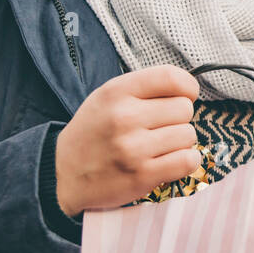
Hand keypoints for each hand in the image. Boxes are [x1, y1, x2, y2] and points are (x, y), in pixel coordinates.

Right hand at [55, 65, 201, 216]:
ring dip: (180, 142)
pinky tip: (171, 161)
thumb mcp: (107, 97)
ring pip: (188, 135)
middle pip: (184, 109)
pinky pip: (188, 161)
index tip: (184, 96)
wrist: (64, 174)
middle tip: (160, 128)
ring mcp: (134, 148)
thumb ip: (144, 88)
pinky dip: (186, 161)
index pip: (170, 77)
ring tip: (159, 146)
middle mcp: (125, 117)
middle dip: (179, 118)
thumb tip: (189, 89)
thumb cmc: (93, 132)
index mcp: (117, 92)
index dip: (187, 87)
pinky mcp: (143, 175)